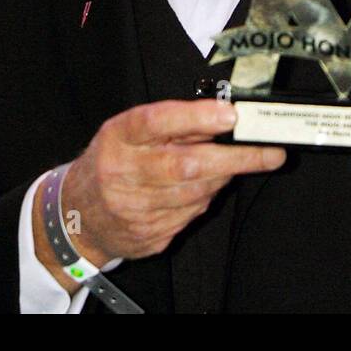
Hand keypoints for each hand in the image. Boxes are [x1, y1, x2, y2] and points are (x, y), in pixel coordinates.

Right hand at [53, 99, 284, 267]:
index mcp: (119, 137)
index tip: (231, 115)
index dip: (196, 118)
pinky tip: (203, 188)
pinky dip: (205, 198)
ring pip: (195, 194)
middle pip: (185, 166)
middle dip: (235, 159)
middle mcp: (122, 172)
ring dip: (223, 178)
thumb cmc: (115, 160)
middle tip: (271, 152)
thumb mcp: (132, 131)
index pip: (157, 122)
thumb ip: (173, 123)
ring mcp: (134, 209)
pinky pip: (190, 215)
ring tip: (236, 164)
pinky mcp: (147, 235)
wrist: (78, 214)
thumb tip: (225, 117)